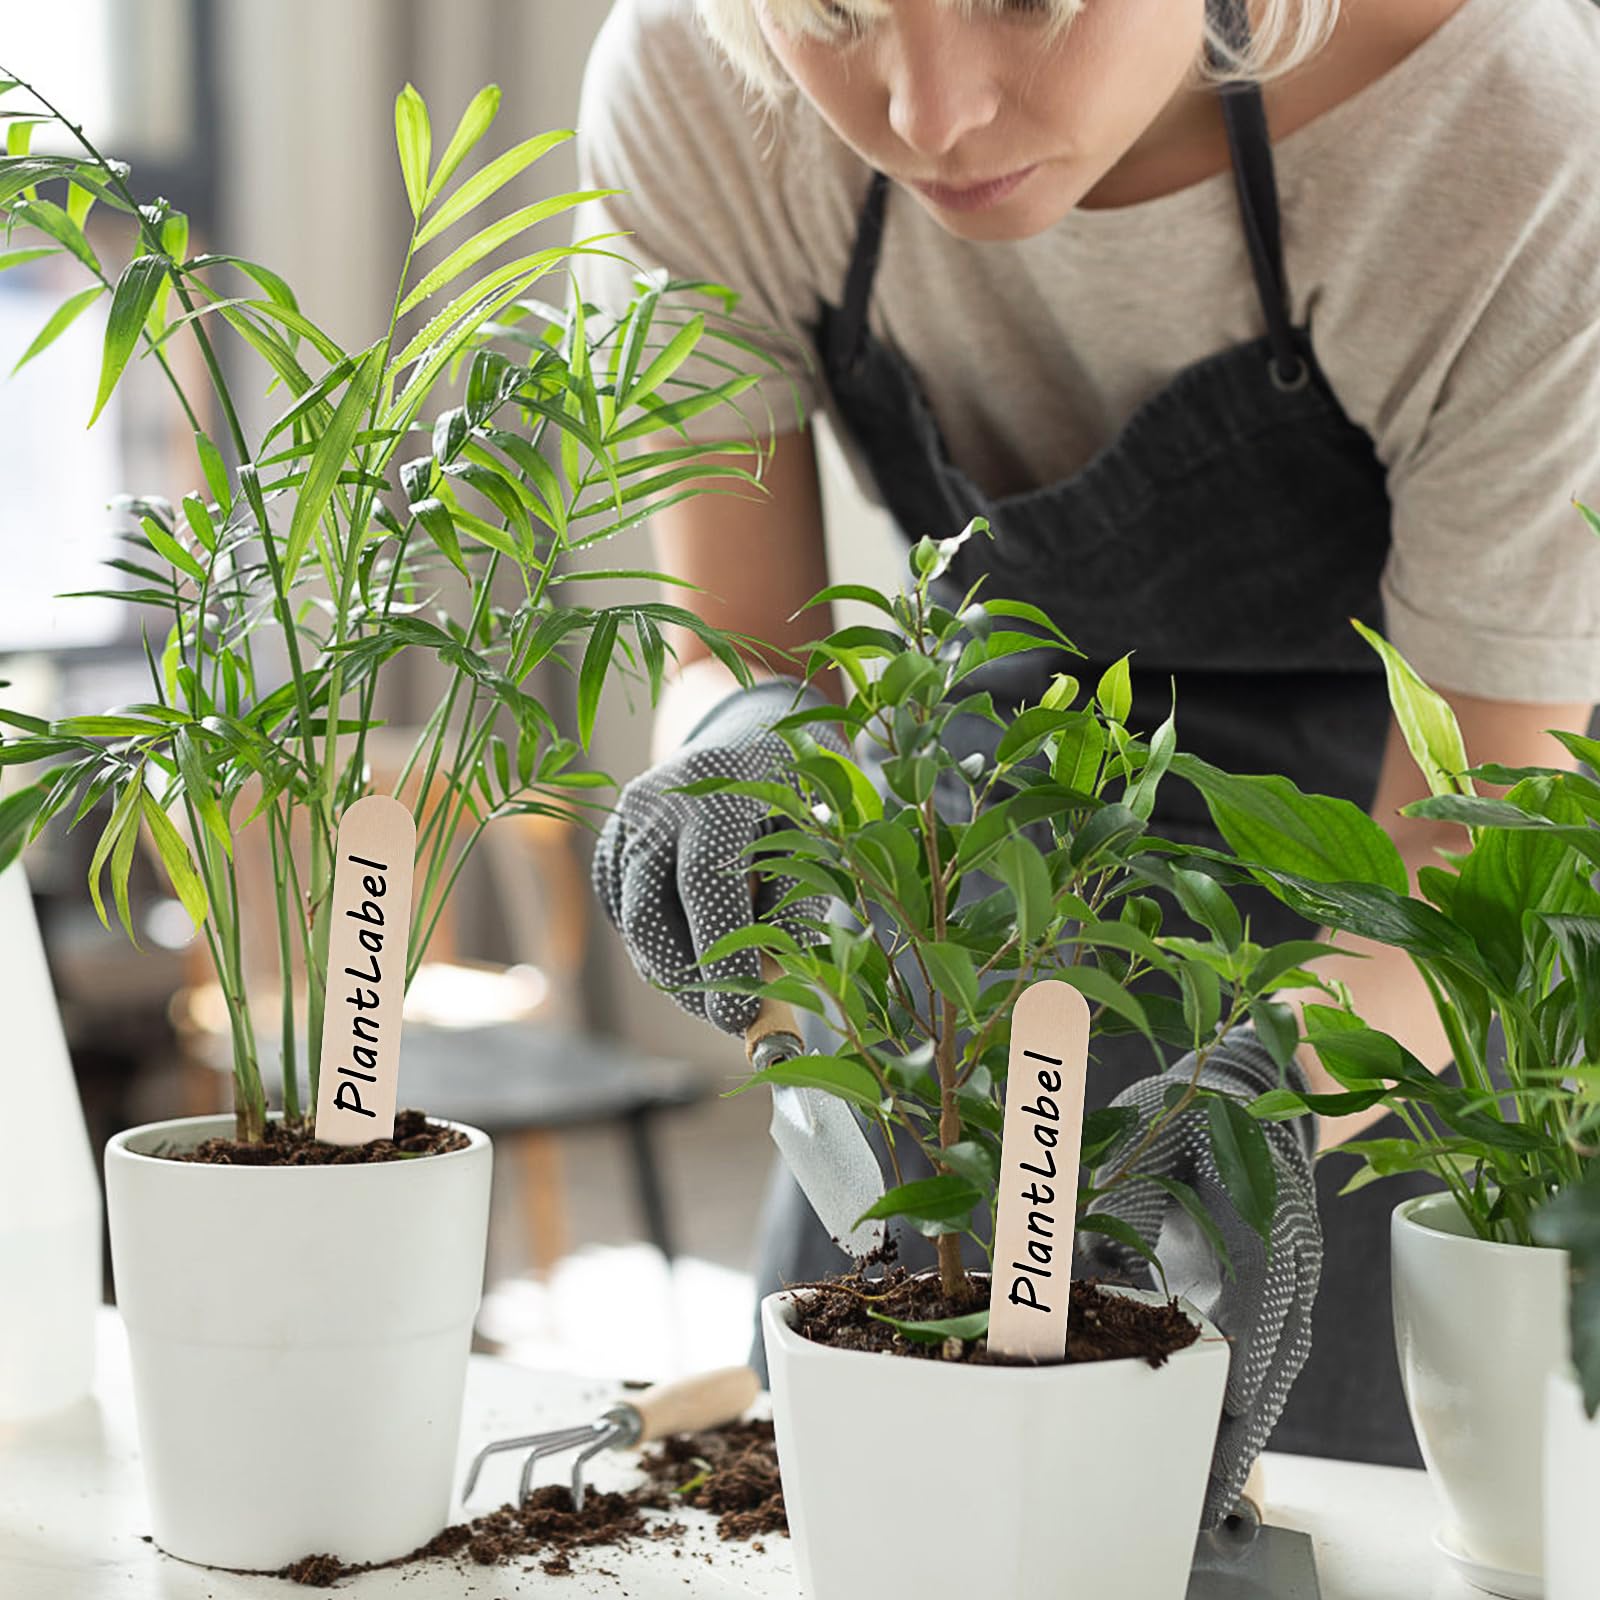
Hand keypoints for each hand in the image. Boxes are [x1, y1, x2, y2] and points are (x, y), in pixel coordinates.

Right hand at [591, 677, 847, 1032]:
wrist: (743, 739)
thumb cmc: (792, 795)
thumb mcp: (814, 840)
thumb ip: (798, 904)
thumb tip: (774, 975)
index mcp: (715, 791)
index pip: (704, 884)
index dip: (721, 955)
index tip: (744, 1012)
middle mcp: (656, 804)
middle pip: (649, 912)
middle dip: (687, 980)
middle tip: (730, 1017)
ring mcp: (624, 824)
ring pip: (632, 922)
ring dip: (673, 972)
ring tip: (723, 991)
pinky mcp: (609, 848)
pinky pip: (624, 916)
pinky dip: (658, 947)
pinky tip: (698, 949)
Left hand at [1079, 1027, 1320, 1528]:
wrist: (1248, 1086)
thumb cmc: (1187, 1107)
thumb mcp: (1141, 1137)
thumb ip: (1113, 1204)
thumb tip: (1072, 1274)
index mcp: (1261, 1212)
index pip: (1259, 1305)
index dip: (1240, 1370)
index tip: (1218, 1423)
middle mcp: (1292, 1254)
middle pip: (1278, 1359)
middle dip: (1242, 1431)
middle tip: (1204, 1499)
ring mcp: (1296, 1276)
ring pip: (1280, 1369)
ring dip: (1247, 1430)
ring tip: (1210, 1497)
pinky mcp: (1283, 1290)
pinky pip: (1273, 1356)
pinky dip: (1248, 1404)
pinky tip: (1220, 1444)